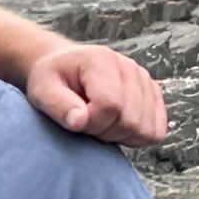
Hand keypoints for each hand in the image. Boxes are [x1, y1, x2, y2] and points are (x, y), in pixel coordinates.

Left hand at [24, 41, 166, 145]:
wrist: (64, 67)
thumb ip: (58, 106)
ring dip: (120, 136)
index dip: (92, 123)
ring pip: (146, 130)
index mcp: (101, 61)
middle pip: (131, 121)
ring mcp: (145, 81)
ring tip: (99, 123)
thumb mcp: (42, 90)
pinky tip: (115, 126)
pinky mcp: (153, 95)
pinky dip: (135, 137)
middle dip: (105, 132)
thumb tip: (79, 122)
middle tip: (85, 123)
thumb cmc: (52, 79)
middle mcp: (130, 68)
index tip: (75, 120)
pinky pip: (156, 132)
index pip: (110, 105)